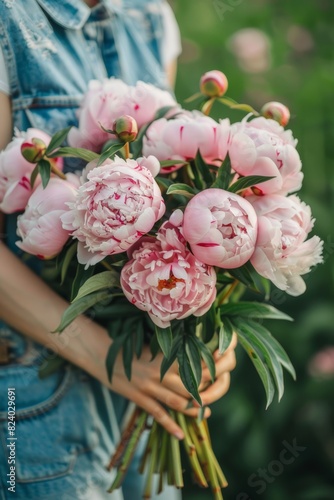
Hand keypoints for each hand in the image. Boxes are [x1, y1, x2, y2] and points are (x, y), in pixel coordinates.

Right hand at [110, 334, 236, 438]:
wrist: (102, 352)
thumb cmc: (129, 346)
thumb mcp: (152, 344)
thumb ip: (171, 349)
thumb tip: (193, 350)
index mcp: (167, 357)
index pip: (198, 363)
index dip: (215, 365)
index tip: (226, 365)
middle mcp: (162, 373)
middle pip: (193, 386)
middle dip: (211, 391)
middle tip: (220, 392)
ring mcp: (150, 387)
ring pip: (179, 403)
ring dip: (194, 410)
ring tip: (205, 414)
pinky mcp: (139, 397)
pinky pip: (158, 414)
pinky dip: (170, 426)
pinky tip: (180, 434)